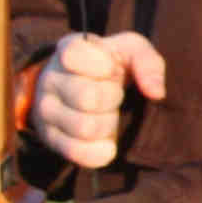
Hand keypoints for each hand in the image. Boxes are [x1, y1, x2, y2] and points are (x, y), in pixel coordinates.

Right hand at [28, 31, 167, 170]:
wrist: (85, 89)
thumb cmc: (113, 66)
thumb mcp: (133, 52)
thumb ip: (147, 62)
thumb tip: (156, 93)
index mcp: (68, 50)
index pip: (74, 54)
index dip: (101, 65)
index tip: (112, 68)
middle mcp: (51, 79)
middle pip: (88, 97)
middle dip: (113, 98)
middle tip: (114, 94)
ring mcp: (46, 110)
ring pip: (85, 127)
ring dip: (108, 124)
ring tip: (108, 114)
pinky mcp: (51, 138)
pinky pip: (78, 152)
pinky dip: (101, 150)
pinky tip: (107, 140)